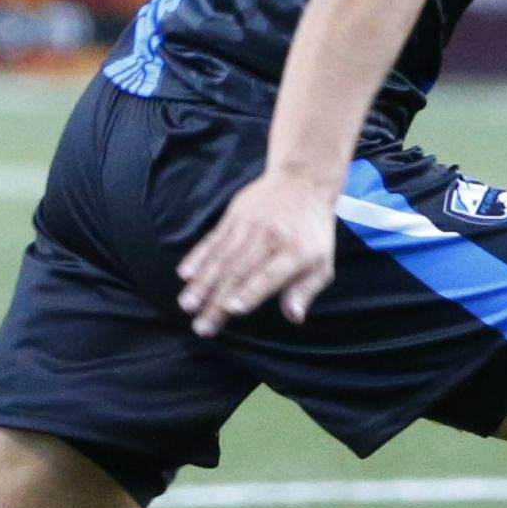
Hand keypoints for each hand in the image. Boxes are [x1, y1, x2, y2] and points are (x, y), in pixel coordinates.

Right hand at [176, 165, 339, 338]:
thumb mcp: (322, 262)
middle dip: (217, 301)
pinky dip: (197, 257)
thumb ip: (306, 290)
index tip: (232, 309)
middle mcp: (269, 238)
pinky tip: (184, 274)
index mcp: (295, 252)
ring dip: (202, 284)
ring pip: (221, 259)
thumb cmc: (313, 231)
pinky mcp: (232, 218)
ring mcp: (248, 227)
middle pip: (239, 272)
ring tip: (187, 305)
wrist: (302, 181)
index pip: (269, 274)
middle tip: (201, 327)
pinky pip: (212, 240)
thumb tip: (294, 317)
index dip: (250, 292)